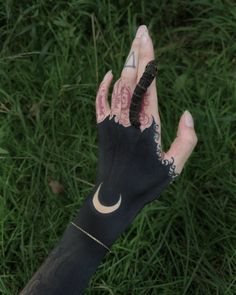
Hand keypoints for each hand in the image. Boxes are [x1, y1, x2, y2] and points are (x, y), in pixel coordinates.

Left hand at [77, 25, 196, 246]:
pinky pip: (100, 101)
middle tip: (141, 31)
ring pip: (117, 85)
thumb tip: (187, 114)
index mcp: (147, 125)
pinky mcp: (101, 128)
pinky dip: (103, 86)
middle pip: (132, 78)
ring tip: (133, 46)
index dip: (147, 59)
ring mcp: (112, 121)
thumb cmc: (146, 183)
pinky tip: (108, 73)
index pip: (147, 84)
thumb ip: (186, 139)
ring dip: (125, 64)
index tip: (147, 39)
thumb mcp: (174, 166)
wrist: (114, 196)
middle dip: (137, 53)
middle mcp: (127, 118)